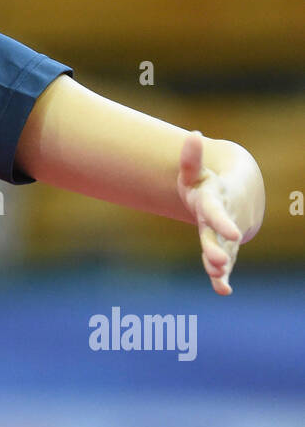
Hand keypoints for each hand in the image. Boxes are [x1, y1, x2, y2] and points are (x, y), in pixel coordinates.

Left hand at [176, 131, 242, 295]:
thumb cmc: (208, 183)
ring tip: (219, 276)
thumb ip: (191, 158)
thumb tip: (193, 135)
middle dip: (217, 249)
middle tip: (219, 261)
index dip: (222, 223)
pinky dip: (222, 278)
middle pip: (217, 236)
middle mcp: (221, 220)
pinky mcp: (223, 248)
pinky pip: (224, 265)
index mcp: (213, 201)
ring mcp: (223, 237)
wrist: (235, 194)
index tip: (231, 234)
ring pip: (223, 252)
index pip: (216, 212)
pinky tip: (223, 291)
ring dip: (221, 265)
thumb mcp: (197, 172)